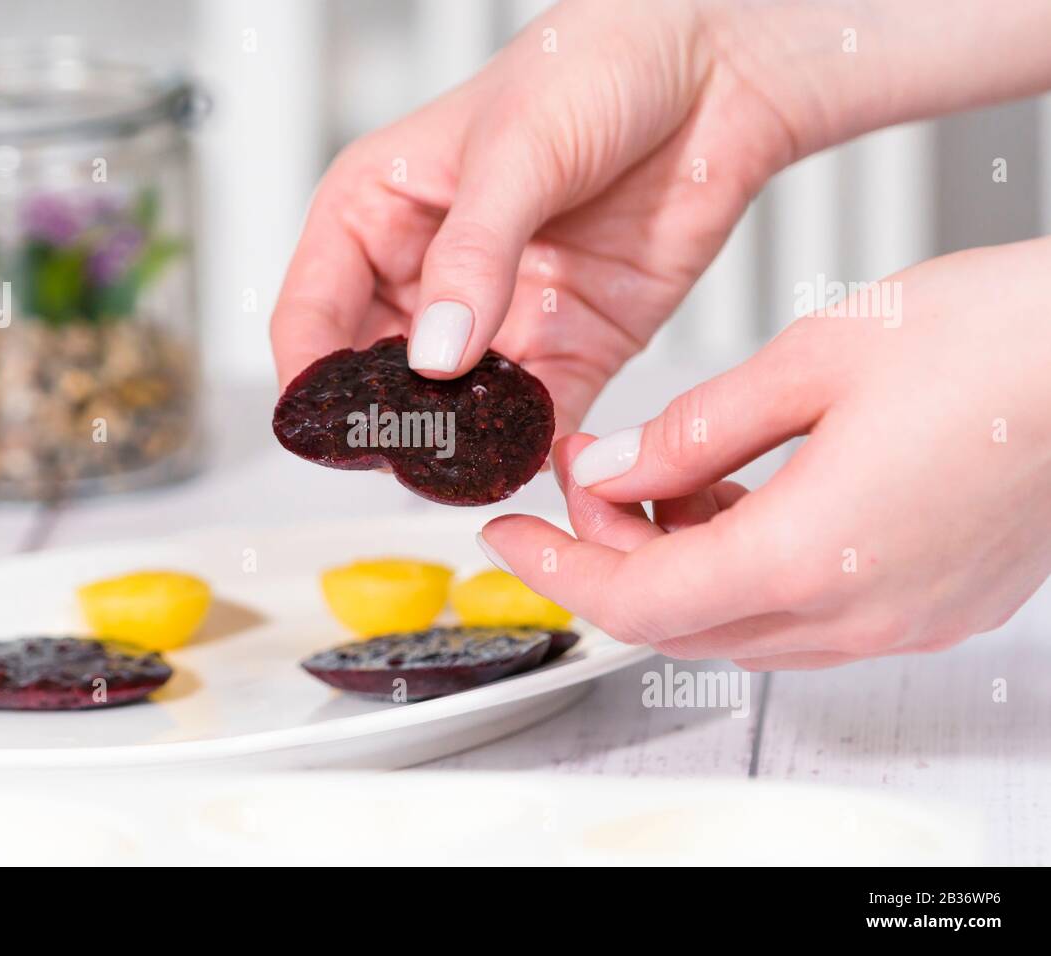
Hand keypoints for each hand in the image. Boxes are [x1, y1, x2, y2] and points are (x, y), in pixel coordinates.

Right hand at [271, 0, 797, 432]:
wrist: (716, 67)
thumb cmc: (595, 65)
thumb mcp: (516, 151)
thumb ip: (473, 255)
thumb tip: (435, 353)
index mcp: (378, 213)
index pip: (311, 314)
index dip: (312, 378)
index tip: (330, 427)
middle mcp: (428, 276)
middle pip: (375, 378)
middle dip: (385, 423)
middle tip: (403, 454)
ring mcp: (496, 319)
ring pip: (451, 411)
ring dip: (455, 445)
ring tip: (464, 469)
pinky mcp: (567, 347)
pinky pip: (534, 417)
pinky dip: (528, 446)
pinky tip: (526, 459)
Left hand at [479, 240, 1050, 668]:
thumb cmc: (1005, 340)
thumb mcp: (817, 358)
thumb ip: (695, 430)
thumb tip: (611, 472)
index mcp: (814, 554)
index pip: (638, 600)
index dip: (557, 570)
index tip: (510, 537)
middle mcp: (858, 611)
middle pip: (682, 620)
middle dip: (612, 555)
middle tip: (588, 481)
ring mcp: (901, 618)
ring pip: (740, 622)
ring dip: (680, 560)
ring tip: (668, 473)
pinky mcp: (933, 606)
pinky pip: (803, 612)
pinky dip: (746, 566)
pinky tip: (744, 495)